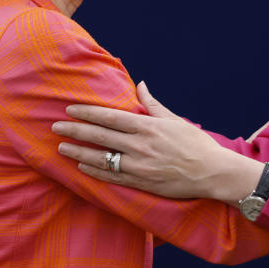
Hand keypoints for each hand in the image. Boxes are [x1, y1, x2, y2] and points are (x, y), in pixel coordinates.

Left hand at [53, 83, 262, 202]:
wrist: (212, 172)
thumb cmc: (196, 144)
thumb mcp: (175, 120)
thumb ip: (153, 104)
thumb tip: (141, 84)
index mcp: (147, 127)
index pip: (110, 117)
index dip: (87, 112)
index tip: (71, 108)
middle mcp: (140, 146)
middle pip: (100, 136)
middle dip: (75, 130)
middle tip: (56, 126)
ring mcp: (139, 167)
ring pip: (101, 158)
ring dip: (79, 152)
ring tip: (62, 147)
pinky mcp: (141, 183)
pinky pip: (111, 177)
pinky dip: (94, 172)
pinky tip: (81, 166)